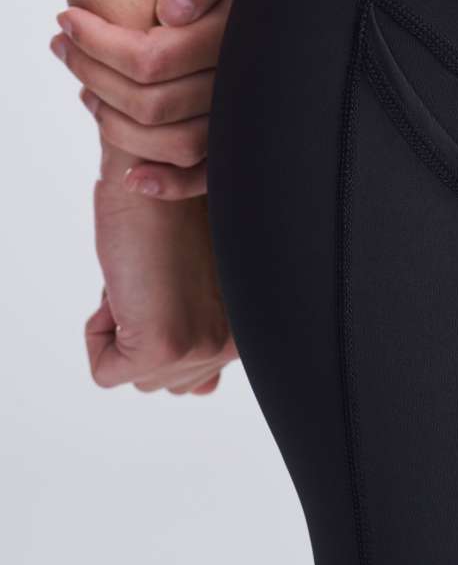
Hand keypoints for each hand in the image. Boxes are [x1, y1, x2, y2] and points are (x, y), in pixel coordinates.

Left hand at [49, 0, 279, 199]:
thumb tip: (173, 10)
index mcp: (236, 32)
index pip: (151, 59)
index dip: (98, 43)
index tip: (67, 19)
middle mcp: (243, 78)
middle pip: (151, 105)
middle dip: (93, 76)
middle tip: (62, 46)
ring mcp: (245, 109)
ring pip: (173, 145)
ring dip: (115, 126)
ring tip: (85, 89)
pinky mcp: (243, 130)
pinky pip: (209, 174)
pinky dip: (170, 184)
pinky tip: (135, 177)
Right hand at [86, 143, 237, 392]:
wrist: (151, 173)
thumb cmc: (169, 218)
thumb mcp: (198, 287)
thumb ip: (204, 337)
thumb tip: (202, 392)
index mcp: (253, 328)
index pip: (200, 378)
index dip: (168, 332)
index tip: (171, 290)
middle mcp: (238, 343)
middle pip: (164, 382)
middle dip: (144, 334)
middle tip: (151, 276)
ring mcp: (205, 347)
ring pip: (137, 378)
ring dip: (126, 329)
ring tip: (143, 276)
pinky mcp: (164, 346)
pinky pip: (106, 371)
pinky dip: (98, 334)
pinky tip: (124, 285)